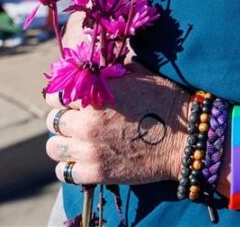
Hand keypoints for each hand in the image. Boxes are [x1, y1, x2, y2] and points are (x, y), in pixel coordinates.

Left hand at [45, 63, 188, 185]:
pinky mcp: (97, 173)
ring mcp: (90, 149)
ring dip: (64, 142)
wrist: (186, 137)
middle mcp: (88, 121)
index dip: (62, 96)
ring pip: (54, 147)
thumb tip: (98, 66)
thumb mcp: (141, 75)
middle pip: (53, 120)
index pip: (56, 94)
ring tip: (78, 141)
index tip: (70, 100)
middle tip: (78, 120)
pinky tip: (83, 159)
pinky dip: (71, 165)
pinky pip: (65, 171)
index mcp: (96, 94)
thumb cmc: (166, 100)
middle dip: (64, 118)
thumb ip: (114, 71)